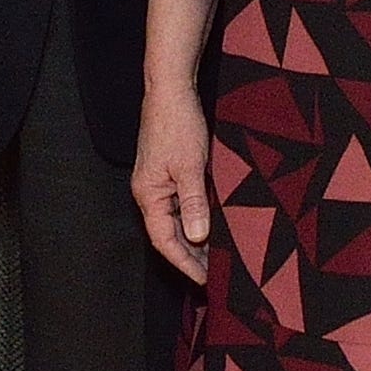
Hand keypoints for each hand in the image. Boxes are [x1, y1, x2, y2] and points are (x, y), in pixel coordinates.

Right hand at [133, 88, 215, 282]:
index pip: (164, 241)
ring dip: (196, 240)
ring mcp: (159, 184)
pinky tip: (214, 226)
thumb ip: (193, 203)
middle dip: (192, 256)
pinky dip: (198, 220)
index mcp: (149, 195)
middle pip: (169, 235)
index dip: (185, 263)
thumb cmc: (177, 124)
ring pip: (177, 222)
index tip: (205, 280)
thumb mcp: (190, 166)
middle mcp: (150, 194)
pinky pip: (182, 206)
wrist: (171, 91)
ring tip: (220, 256)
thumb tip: (197, 237)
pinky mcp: (169, 174)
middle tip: (219, 274)